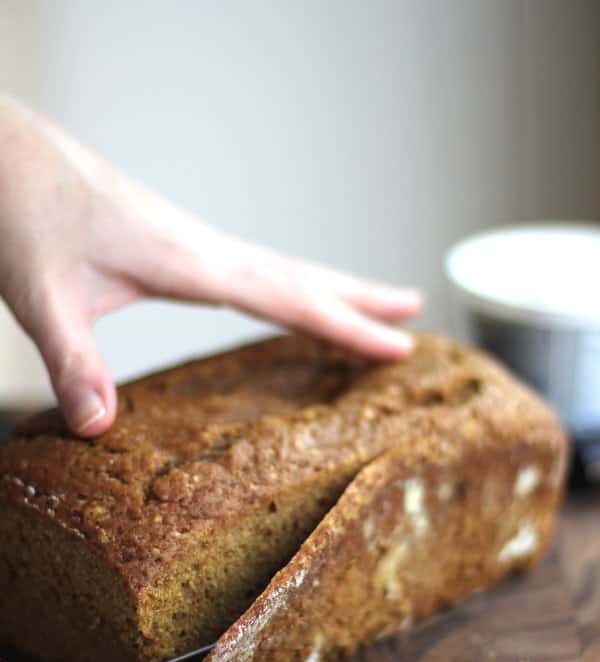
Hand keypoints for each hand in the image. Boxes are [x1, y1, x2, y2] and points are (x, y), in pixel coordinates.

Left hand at [0, 95, 420, 436]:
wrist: (1, 151)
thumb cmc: (20, 210)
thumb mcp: (41, 294)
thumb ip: (73, 362)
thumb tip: (99, 430)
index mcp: (191, 262)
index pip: (290, 299)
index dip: (349, 326)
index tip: (403, 343)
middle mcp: (203, 247)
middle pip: (301, 275)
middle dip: (360, 296)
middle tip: (416, 308)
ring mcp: (190, 241)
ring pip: (279, 267)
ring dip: (330, 284)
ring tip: (370, 298)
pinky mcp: (171, 243)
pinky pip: (251, 269)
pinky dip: (286, 284)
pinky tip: (279, 294)